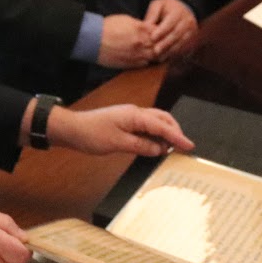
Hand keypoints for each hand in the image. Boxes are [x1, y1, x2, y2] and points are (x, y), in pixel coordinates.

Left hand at [50, 103, 194, 156]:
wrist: (72, 129)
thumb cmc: (92, 135)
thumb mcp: (117, 143)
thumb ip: (140, 146)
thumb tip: (159, 149)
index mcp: (135, 115)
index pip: (162, 126)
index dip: (177, 136)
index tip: (189, 146)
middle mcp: (135, 113)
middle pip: (162, 118)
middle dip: (175, 131)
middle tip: (183, 146)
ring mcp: (130, 116)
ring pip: (155, 121)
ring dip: (165, 132)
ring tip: (171, 147)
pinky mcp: (125, 122)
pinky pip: (146, 126)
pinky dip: (155, 135)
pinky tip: (155, 145)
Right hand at [98, 14, 155, 68]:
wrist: (93, 40)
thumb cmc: (107, 27)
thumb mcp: (126, 19)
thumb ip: (140, 25)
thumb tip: (148, 28)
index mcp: (140, 29)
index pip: (159, 31)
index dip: (160, 32)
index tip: (159, 32)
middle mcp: (140, 43)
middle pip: (159, 45)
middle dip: (160, 44)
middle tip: (159, 43)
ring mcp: (136, 55)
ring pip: (153, 56)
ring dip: (154, 54)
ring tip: (152, 51)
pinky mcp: (129, 64)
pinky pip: (144, 64)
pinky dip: (146, 61)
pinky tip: (144, 57)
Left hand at [145, 0, 198, 60]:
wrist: (185, 10)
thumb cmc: (167, 8)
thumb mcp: (158, 5)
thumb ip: (151, 15)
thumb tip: (144, 26)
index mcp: (178, 12)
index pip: (170, 22)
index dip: (161, 31)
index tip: (152, 37)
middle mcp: (187, 21)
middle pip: (176, 34)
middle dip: (165, 43)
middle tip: (155, 51)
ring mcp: (191, 31)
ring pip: (180, 43)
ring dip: (169, 51)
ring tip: (159, 57)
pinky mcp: (191, 39)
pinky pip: (183, 48)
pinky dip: (173, 54)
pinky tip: (164, 58)